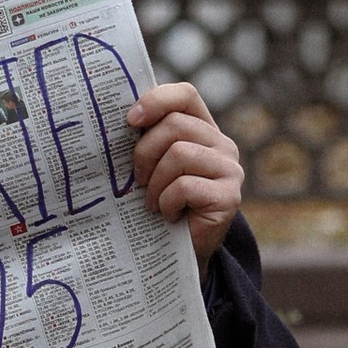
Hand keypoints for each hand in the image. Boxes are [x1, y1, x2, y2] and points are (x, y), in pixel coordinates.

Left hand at [126, 79, 243, 270]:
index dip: (156, 101)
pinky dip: (167, 203)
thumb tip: (117, 116)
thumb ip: (147, 139)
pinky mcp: (229, 197)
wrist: (180, 252)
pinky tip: (169, 215)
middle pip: (175, 126)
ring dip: (155, 183)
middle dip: (145, 152)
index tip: (130, 120)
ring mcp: (230, 170)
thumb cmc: (160, 203)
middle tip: (138, 180)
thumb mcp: (152, 166)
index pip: (185, 95)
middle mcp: (222, 144)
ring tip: (153, 202)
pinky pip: (185, 186)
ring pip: (179, 154)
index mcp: (202, 129)